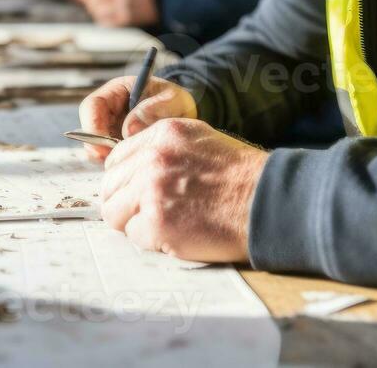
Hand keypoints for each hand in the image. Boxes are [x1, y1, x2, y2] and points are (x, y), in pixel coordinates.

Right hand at [77, 75, 196, 160]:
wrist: (185, 117)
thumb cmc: (176, 103)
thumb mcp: (172, 100)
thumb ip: (153, 109)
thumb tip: (129, 128)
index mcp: (116, 92)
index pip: (92, 106)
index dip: (92, 126)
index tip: (105, 145)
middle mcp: (108, 112)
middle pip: (88, 131)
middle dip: (99, 148)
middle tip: (117, 161)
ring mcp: (110, 130)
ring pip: (96, 148)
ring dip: (109, 158)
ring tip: (134, 160)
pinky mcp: (116, 147)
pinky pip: (109, 159)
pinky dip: (118, 165)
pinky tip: (135, 164)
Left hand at [99, 118, 266, 263]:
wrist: (266, 201)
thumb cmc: (241, 176)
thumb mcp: (200, 141)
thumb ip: (164, 148)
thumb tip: (135, 166)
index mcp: (162, 134)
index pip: (117, 158)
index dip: (126, 179)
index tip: (139, 191)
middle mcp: (152, 158)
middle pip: (110, 186)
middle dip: (125, 202)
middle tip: (149, 213)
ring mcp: (151, 190)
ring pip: (113, 212)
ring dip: (134, 222)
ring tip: (163, 224)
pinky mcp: (157, 223)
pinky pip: (132, 236)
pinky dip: (150, 240)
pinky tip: (175, 234)